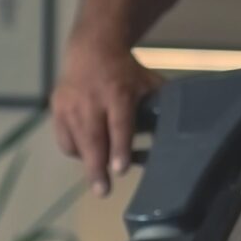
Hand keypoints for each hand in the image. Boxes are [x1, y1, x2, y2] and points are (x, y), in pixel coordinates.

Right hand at [53, 41, 162, 195]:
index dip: (119, 148)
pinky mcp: (57, 110)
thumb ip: (160, 104)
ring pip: (76, 142)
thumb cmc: (126, 71)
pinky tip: (87, 153)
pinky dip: (76, 151)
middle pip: (93, 138)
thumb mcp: (147, 81)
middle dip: (97, 167)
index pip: (118, 124)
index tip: (121, 169)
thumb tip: (182, 128)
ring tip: (98, 182)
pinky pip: (65, 139)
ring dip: (88, 163)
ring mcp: (71, 105)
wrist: (92, 48)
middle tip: (103, 191)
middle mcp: (91, 100)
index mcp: (118, 92)